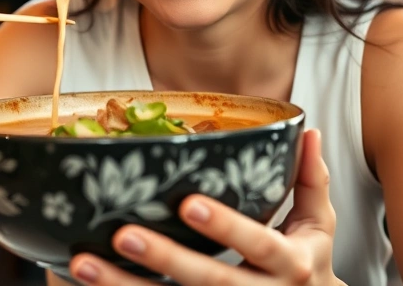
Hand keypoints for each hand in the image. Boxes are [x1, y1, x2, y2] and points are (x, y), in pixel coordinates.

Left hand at [68, 129, 341, 284]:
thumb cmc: (306, 263)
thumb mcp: (319, 226)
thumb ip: (312, 179)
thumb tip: (308, 131)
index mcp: (290, 263)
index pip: (259, 242)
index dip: (226, 227)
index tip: (188, 205)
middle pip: (210, 281)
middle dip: (165, 259)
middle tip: (122, 235)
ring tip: (83, 263)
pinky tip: (86, 285)